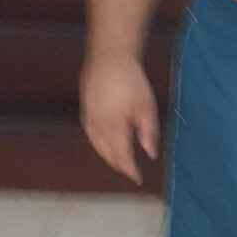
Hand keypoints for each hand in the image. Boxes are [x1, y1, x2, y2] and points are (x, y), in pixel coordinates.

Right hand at [80, 56, 159, 184]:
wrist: (109, 57)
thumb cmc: (131, 80)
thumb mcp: (146, 106)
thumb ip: (148, 132)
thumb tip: (151, 154)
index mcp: (114, 126)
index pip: (122, 155)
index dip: (129, 169)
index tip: (138, 179)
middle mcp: (98, 126)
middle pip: (107, 153)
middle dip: (119, 165)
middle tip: (130, 172)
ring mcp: (88, 118)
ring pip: (96, 145)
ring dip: (108, 157)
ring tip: (119, 163)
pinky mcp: (85, 109)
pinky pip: (90, 134)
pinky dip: (98, 145)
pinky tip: (105, 145)